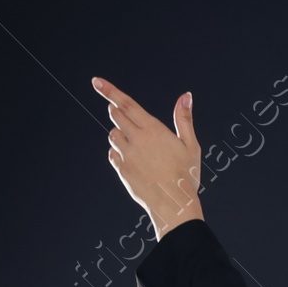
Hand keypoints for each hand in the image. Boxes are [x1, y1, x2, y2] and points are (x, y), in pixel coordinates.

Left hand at [92, 77, 203, 238]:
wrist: (174, 204)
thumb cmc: (186, 175)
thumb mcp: (190, 145)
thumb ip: (184, 119)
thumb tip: (186, 96)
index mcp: (153, 129)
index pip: (126, 104)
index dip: (110, 91)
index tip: (96, 82)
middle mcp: (136, 139)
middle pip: (116, 116)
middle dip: (117, 111)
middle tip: (123, 115)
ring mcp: (127, 155)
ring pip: (113, 135)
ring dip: (119, 133)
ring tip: (134, 142)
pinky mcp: (122, 169)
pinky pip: (113, 154)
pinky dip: (117, 152)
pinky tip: (130, 158)